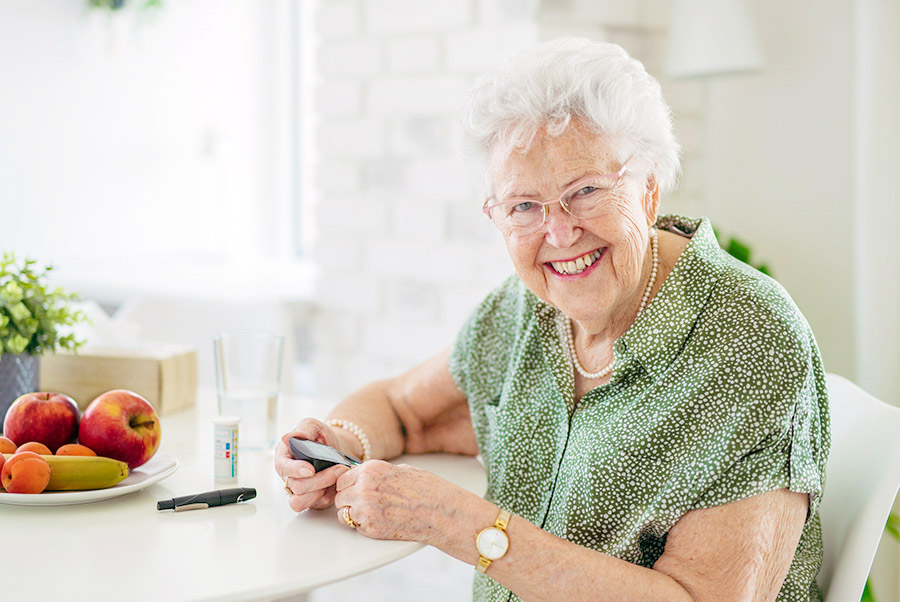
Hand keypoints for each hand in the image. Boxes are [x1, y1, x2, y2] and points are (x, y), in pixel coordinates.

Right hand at [274, 418, 350, 511]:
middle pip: (296, 486)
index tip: (310, 469)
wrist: (337, 450)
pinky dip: (327, 496)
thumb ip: (303, 430)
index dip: (294, 470)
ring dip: (323, 489)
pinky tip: (335, 483)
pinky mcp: (310, 500)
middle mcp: (287, 476)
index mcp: (284, 457)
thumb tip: (288, 437)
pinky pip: (315, 505)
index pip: (282, 467)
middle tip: (339, 468)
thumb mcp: (313, 426)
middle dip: (320, 479)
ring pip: (300, 501)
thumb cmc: (321, 438)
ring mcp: (297, 490)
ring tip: (338, 474)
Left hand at [333, 460, 467, 547]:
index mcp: (371, 470)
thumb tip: (363, 476)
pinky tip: (379, 520)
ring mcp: (365, 510)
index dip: (348, 484)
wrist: (440, 512)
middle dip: (349, 499)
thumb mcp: (400, 470)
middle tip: (365, 502)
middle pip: (339, 496)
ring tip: (373, 512)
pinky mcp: (370, 529)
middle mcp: (364, 488)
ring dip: (354, 513)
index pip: (342, 478)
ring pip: (343, 513)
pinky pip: (354, 526)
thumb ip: (377, 473)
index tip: (354, 488)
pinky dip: (362, 525)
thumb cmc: (426, 490)